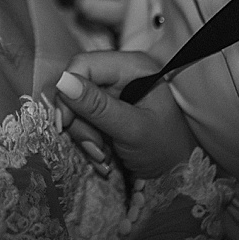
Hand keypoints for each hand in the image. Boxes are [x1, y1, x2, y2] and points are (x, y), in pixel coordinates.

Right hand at [56, 50, 197, 178]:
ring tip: (103, 156)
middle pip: (76, 87)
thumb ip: (98, 107)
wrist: (176, 175)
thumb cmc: (164, 149)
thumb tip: (63, 82)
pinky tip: (103, 155)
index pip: (83, 64)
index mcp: (133, 67)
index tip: (64, 124)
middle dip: (79, 122)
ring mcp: (113, 92)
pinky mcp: (107, 110)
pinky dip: (88, 140)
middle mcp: (121, 74)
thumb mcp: (131, 129)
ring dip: (84, 136)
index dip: (68, 92)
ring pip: (76, 107)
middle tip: (95, 147)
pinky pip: (82, 120)